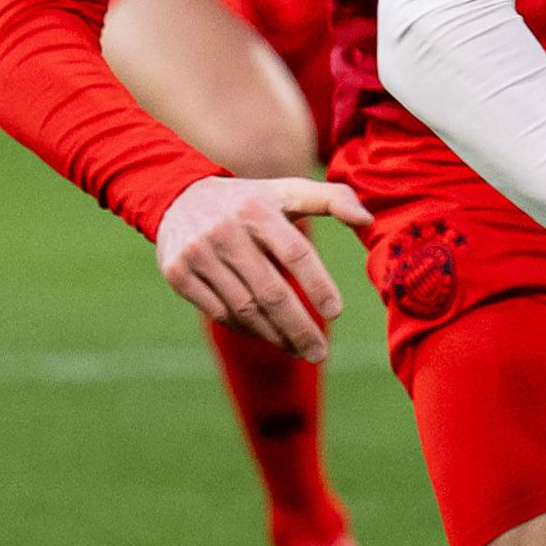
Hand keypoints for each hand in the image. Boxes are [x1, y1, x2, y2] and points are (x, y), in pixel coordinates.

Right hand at [156, 174, 370, 358]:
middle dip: (299, 328)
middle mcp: (226, 231)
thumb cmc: (249, 202)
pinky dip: (246, 329)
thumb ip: (332, 199)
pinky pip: (219, 313)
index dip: (318, 285)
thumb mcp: (287, 191)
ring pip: (245, 309)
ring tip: (299, 350)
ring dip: (275, 335)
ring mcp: (199, 253)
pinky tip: (266, 335)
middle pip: (271, 292)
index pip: (296, 253)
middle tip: (320, 353)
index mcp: (259, 209)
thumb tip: (368, 219)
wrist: (178, 197)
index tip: (335, 312)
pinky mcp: (177, 273)